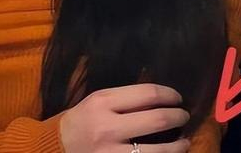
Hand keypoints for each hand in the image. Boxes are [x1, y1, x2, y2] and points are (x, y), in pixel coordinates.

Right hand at [60, 84, 190, 152]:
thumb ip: (124, 97)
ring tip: (185, 141)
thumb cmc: (81, 120)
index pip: (147, 94)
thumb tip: (159, 95)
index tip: (177, 97)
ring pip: (157, 151)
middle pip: (156, 119)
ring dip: (178, 145)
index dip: (169, 94)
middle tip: (184, 116)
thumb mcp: (97, 100)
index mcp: (103, 102)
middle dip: (177, 117)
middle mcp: (108, 127)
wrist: (55, 148)